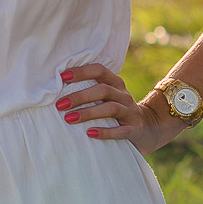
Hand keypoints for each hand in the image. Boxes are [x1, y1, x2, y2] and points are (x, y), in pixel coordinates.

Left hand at [56, 64, 183, 154]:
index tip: (61, 77)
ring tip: (69, 119)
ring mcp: (130, 111)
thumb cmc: (116, 110)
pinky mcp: (135, 129)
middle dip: (79, 96)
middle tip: (59, 104)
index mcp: (114, 82)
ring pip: (110, 108)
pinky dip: (105, 132)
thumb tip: (54, 88)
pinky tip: (89, 133)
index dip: (81, 72)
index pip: (99, 70)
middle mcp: (123, 94)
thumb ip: (88, 90)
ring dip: (88, 113)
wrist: (148, 127)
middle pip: (102, 90)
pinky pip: (121, 130)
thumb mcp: (106, 96)